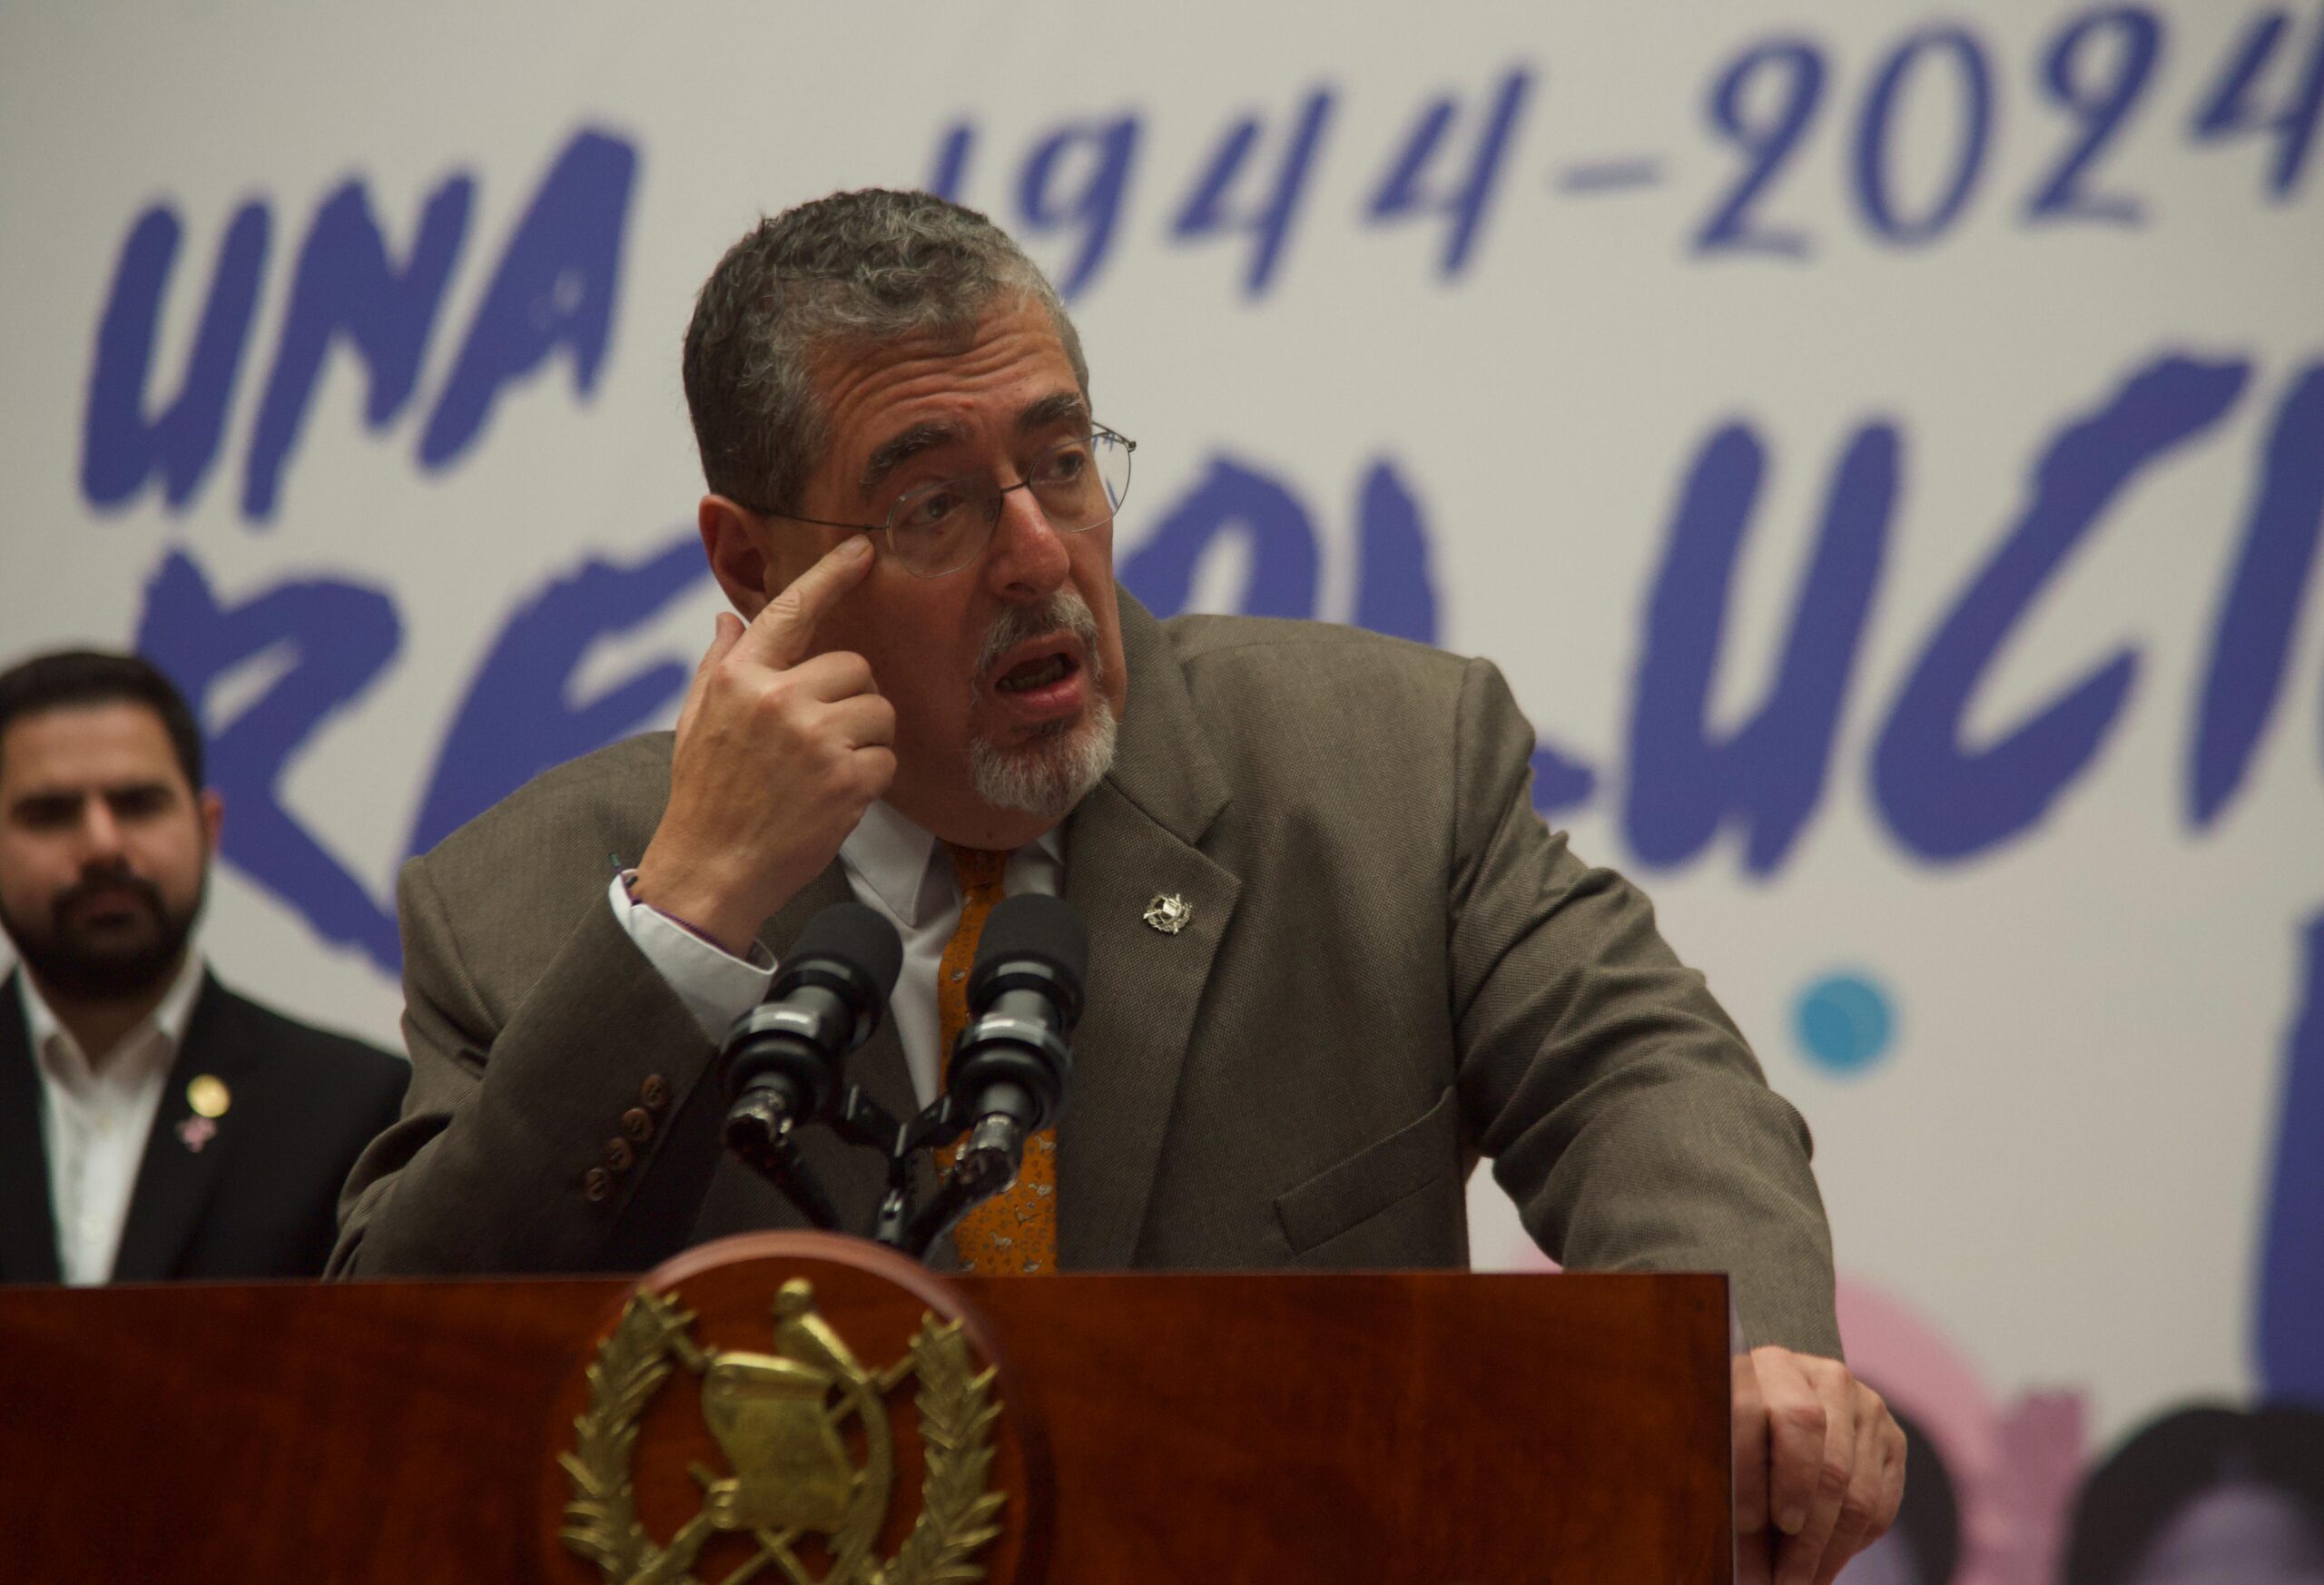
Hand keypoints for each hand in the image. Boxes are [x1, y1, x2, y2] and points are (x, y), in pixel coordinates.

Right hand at [633, 537, 891, 954]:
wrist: (712, 871)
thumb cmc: (705, 795)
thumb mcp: (696, 722)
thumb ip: (719, 665)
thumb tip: (729, 619)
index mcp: (741, 679)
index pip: (792, 610)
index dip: (832, 575)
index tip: (862, 550)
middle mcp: (779, 699)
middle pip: (855, 666)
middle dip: (850, 698)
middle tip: (821, 736)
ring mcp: (816, 739)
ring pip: (878, 711)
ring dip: (864, 739)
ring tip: (824, 769)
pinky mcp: (846, 779)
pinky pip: (886, 759)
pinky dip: (869, 779)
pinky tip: (833, 797)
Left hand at [1733, 1345, 1906, 1584]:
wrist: (1784, 1399)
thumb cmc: (1739, 1430)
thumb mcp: (1720, 1438)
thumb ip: (1727, 1481)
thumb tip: (1742, 1563)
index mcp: (1765, 1365)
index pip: (1761, 1416)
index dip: (1754, 1477)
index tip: (1746, 1524)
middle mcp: (1822, 1375)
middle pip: (1822, 1465)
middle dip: (1802, 1536)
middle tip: (1783, 1578)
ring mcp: (1865, 1404)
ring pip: (1856, 1493)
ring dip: (1828, 1551)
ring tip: (1800, 1580)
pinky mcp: (1893, 1436)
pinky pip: (1882, 1505)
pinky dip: (1853, 1544)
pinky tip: (1826, 1561)